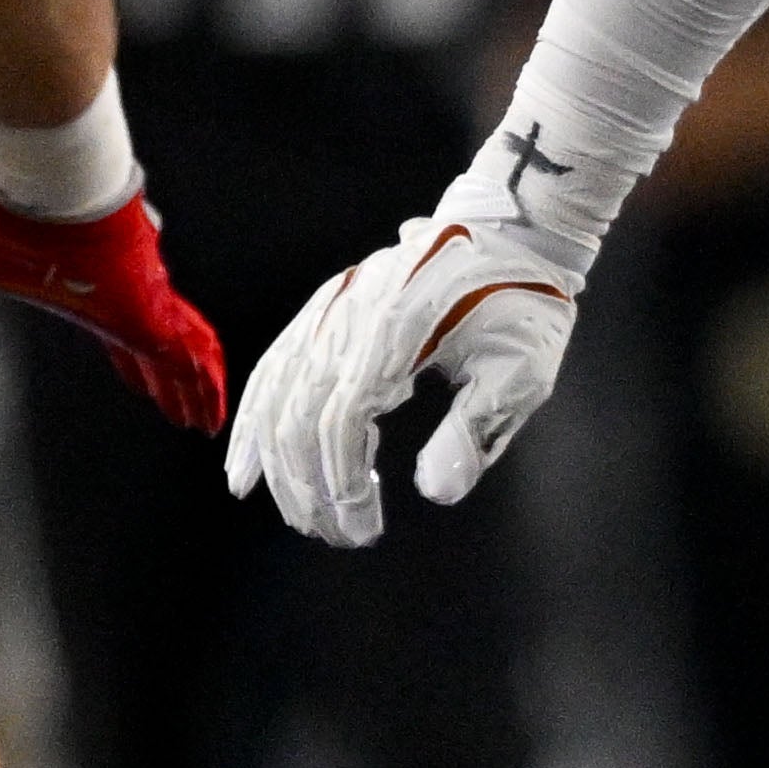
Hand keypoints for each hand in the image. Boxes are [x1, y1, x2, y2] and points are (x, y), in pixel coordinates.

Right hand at [0, 160, 228, 431]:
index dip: (130, 355)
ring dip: (192, 385)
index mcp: (74, 286)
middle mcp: (111, 291)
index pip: (111, 328)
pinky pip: (188, 348)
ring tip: (206, 422)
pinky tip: (215, 413)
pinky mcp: (148, 299)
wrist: (30, 164)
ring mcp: (137, 293)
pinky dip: (201, 379)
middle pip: (151, 346)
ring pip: (180, 349)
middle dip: (168, 377)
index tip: (143, 373)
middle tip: (186, 409)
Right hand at [225, 214, 585, 546]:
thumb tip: (436, 491)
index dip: (340, 482)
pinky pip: (273, 366)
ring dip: (278, 464)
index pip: (341, 418)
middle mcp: (349, 316)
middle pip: (298, 413)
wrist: (512, 232)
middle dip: (308, 487)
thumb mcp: (522, 370)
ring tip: (300, 517)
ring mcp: (332, 308)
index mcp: (396, 330)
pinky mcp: (326, 308)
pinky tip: (245, 466)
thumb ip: (477, 429)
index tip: (361, 528)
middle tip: (338, 535)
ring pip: (276, 394)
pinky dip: (254, 420)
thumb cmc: (523, 305)